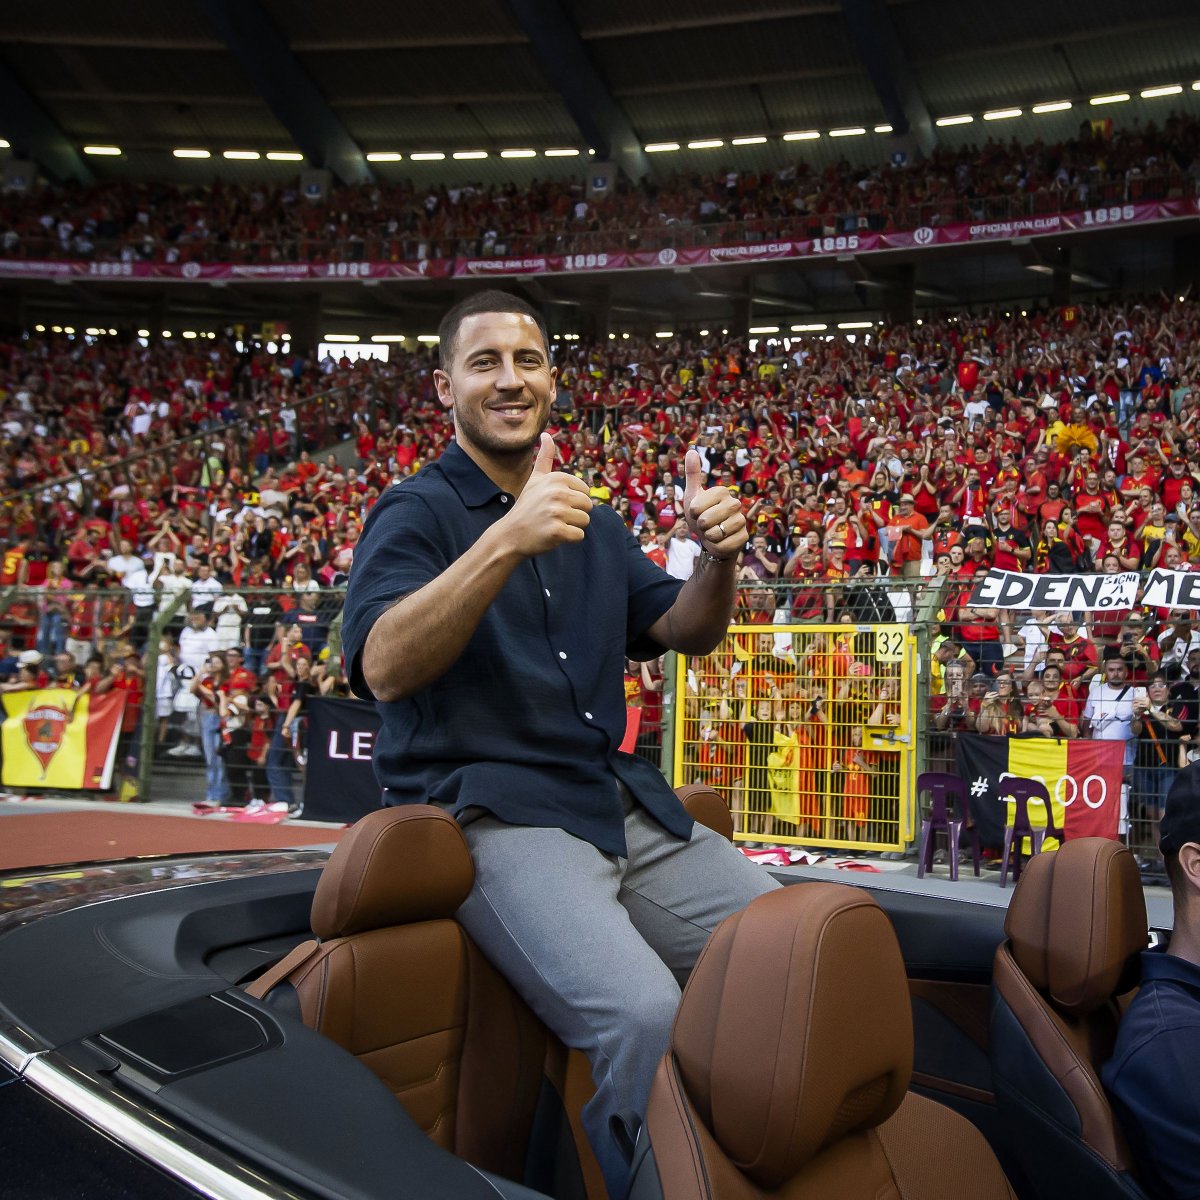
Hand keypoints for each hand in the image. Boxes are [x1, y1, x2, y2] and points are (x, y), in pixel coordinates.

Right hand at [502, 434, 592, 556]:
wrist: (510, 534)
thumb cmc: (527, 507)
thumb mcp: (535, 479)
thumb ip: (545, 457)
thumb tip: (546, 434)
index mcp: (557, 478)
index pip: (585, 491)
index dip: (573, 501)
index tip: (554, 504)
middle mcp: (558, 492)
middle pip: (588, 506)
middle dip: (574, 514)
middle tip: (553, 516)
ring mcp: (557, 512)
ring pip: (585, 521)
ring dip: (572, 527)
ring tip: (553, 524)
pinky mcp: (557, 531)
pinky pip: (579, 536)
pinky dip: (569, 539)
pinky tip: (552, 535)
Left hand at [683, 446, 745, 557]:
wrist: (711, 538)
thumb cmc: (701, 515)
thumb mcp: (692, 495)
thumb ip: (692, 474)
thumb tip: (691, 450)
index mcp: (722, 491)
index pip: (695, 508)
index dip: (692, 514)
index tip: (697, 513)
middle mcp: (735, 503)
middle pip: (704, 520)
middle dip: (699, 526)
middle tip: (705, 524)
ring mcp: (742, 520)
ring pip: (714, 534)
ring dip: (708, 537)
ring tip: (713, 532)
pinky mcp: (744, 537)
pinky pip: (722, 545)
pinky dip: (717, 546)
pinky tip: (721, 541)